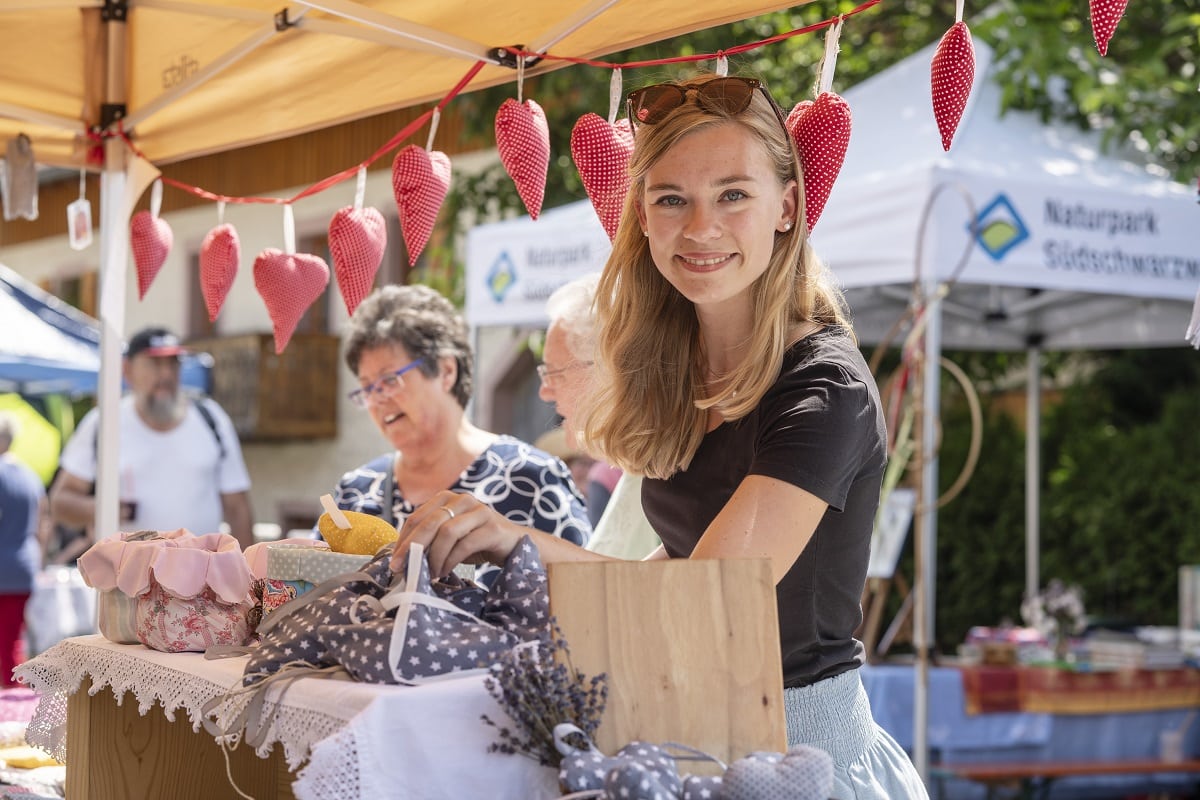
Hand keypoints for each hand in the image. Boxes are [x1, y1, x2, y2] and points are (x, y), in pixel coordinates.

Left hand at [391, 491, 522, 576]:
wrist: (513, 545)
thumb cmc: (476, 541)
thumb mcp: (449, 537)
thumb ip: (429, 540)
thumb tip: (401, 557)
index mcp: (447, 498)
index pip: (416, 517)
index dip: (403, 540)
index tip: (394, 562)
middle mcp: (462, 499)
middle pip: (430, 522)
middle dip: (412, 548)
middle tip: (403, 569)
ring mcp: (479, 511)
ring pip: (447, 532)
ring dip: (435, 557)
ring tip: (431, 573)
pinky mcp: (492, 527)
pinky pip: (465, 544)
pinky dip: (450, 561)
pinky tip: (445, 572)